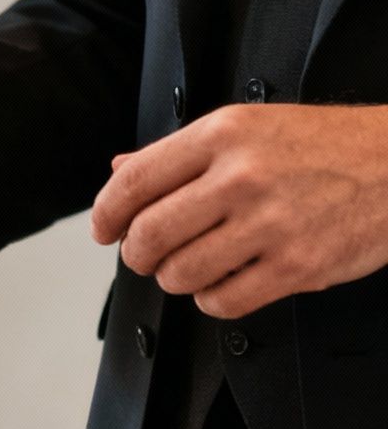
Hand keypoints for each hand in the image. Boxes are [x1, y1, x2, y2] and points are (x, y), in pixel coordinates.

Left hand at [92, 103, 387, 317]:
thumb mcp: (248, 127)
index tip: (103, 230)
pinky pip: (223, 301)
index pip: (133, 181)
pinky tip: (223, 284)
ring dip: (175, 278)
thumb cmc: (325, 145)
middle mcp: (242, 176)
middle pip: (149, 234)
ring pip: (180, 273)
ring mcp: (271, 223)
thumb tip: (118, 169)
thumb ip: (180, 153)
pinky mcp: (298, 265)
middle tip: (146, 255)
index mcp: (222, 135)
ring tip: (192, 266)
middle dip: (137, 254)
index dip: (105, 213)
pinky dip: (211, 300)